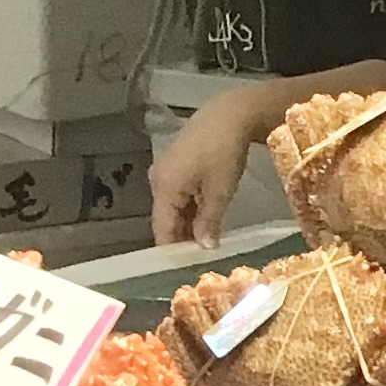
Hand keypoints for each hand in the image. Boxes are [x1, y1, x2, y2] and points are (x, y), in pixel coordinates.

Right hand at [150, 86, 262, 248]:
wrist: (227, 116)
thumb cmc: (224, 153)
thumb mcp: (220, 191)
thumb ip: (209, 222)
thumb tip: (203, 247)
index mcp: (163, 188)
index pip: (162, 229)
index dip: (173, 251)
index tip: (186, 270)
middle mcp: (158, 181)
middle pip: (165, 220)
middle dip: (181, 240)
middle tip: (200, 262)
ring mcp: (165, 173)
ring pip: (173, 209)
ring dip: (187, 226)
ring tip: (205, 246)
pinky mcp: (176, 168)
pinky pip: (179, 197)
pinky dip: (190, 211)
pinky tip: (205, 223)